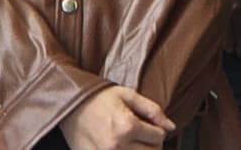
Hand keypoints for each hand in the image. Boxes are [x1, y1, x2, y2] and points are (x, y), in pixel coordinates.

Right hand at [59, 85, 174, 149]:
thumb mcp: (130, 95)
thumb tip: (171, 126)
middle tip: (144, 134)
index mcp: (127, 126)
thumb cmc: (100, 98)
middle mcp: (117, 145)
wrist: (69, 105)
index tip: (151, 125)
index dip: (158, 129)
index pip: (159, 136)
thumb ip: (153, 111)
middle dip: (152, 143)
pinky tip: (123, 146)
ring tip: (133, 140)